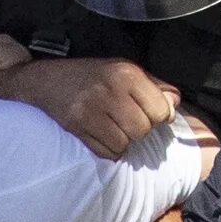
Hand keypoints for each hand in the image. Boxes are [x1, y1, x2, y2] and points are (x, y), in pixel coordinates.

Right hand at [0, 58, 179, 157]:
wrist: (45, 81)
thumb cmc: (90, 75)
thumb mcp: (124, 69)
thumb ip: (155, 86)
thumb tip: (175, 103)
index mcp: (126, 73)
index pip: (160, 110)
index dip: (159, 116)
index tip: (150, 113)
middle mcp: (110, 90)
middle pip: (143, 130)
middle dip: (140, 129)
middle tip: (128, 119)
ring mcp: (91, 110)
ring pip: (126, 143)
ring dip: (124, 140)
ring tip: (114, 126)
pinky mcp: (77, 127)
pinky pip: (107, 152)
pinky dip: (109, 149)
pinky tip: (102, 134)